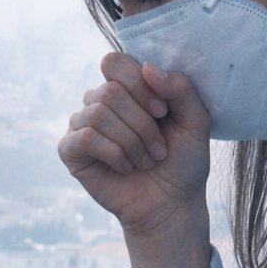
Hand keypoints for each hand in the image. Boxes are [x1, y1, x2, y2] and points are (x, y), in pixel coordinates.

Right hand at [58, 53, 212, 267]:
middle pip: (109, 92)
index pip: (114, 63)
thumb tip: (147, 67)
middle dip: (141, 123)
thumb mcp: (195, 121)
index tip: (162, 112)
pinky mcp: (70, 151)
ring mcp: (81, 125)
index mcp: (125, 89)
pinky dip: (113, 153)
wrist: (171, 204)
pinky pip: (84, 138)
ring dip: (131, 141)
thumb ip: (180, 88)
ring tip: (146, 161)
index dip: (138, 84)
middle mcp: (99, 102)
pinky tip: (126, 167)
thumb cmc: (182, 161)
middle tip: (159, 149)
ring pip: (97, 114)